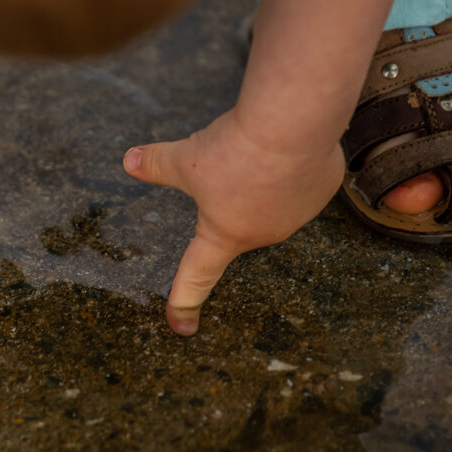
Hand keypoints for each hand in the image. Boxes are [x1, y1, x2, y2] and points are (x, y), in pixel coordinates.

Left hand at [123, 109, 343, 334]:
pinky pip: (301, 179)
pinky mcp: (322, 190)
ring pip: (273, 199)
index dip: (183, 302)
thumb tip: (129, 161)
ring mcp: (298, 215)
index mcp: (224, 236)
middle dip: (231, 194)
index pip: (196, 277)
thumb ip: (157, 165)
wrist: (293, 124)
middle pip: (238, 219)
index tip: (180, 327)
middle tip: (230, 161)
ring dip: (263, 180)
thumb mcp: (186, 158)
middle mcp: (263, 233)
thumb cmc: (236, 150)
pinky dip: (290, 164)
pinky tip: (286, 146)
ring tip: (258, 150)